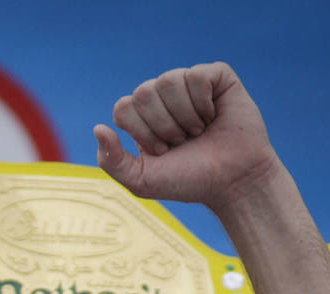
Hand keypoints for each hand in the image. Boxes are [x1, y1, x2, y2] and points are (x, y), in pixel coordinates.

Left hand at [93, 62, 281, 211]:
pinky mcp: (216, 77)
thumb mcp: (141, 181)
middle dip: (163, 125)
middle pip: (143, 92)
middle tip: (182, 141)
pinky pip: (196, 75)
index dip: (142, 132)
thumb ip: (111, 161)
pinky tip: (213, 115)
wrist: (232, 181)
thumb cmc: (188, 180)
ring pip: (168, 80)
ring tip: (198, 130)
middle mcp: (163, 97)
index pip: (123, 107)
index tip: (162, 151)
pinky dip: (203, 102)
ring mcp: (188, 84)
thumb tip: (97, 128)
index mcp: (141, 117)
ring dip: (183, 115)